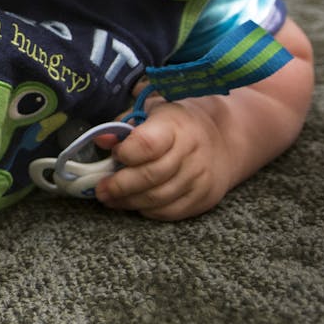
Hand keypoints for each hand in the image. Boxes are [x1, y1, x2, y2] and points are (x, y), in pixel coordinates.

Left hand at [95, 97, 233, 219]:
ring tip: (110, 200)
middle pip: (150, 176)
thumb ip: (124, 125)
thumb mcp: (151, 112)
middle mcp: (191, 152)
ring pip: (158, 198)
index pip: (147, 144)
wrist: (223, 139)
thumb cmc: (176, 124)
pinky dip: (148, 211)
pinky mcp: (204, 198)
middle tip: (101, 190)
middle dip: (119, 186)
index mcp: (175, 125)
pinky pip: (170, 211)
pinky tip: (134, 204)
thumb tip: (100, 141)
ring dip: (128, 202)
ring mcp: (200, 177)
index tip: (114, 155)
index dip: (125, 153)